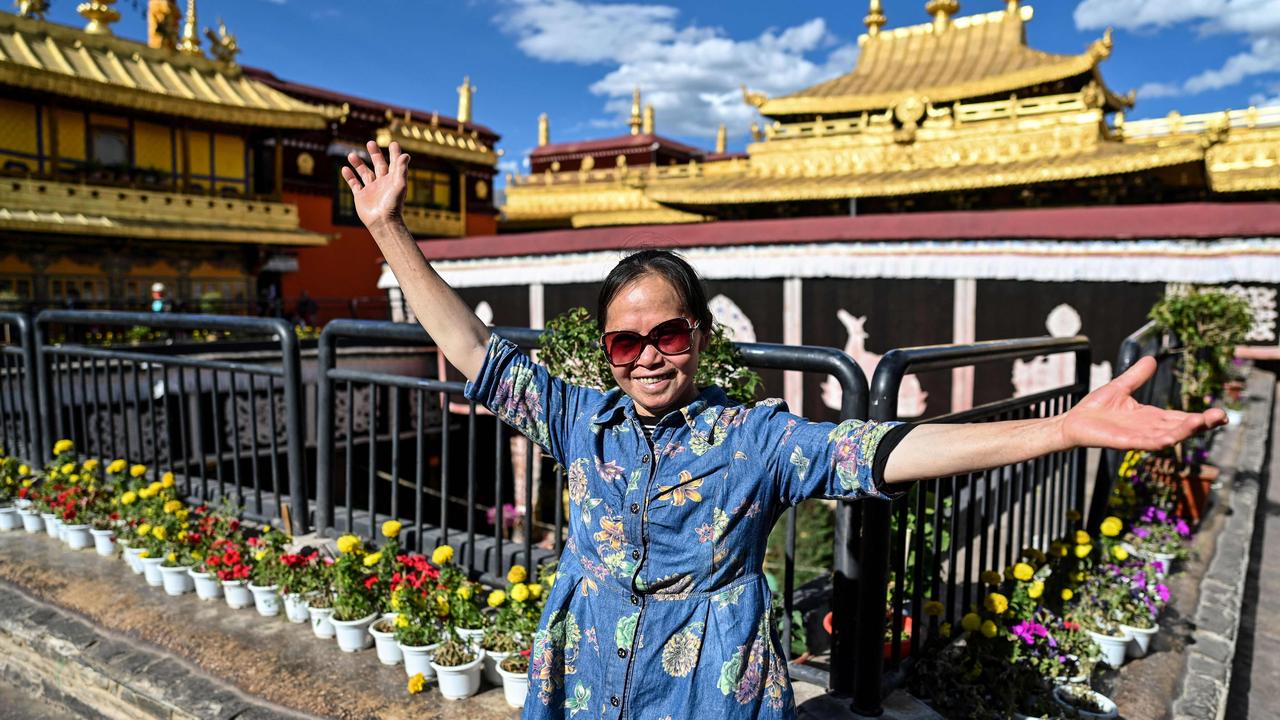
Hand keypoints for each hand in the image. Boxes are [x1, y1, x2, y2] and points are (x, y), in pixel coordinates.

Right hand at [341, 140, 408, 231]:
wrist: (382, 222)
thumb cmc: (393, 205)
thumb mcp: (399, 185)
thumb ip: (401, 170)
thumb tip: (405, 155)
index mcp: (393, 179)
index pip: (394, 163)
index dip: (394, 153)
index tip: (393, 143)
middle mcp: (382, 183)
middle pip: (378, 165)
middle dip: (374, 154)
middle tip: (370, 143)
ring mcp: (371, 189)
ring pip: (364, 172)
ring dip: (358, 164)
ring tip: (351, 154)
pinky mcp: (361, 196)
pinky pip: (354, 184)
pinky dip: (349, 176)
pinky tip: (344, 168)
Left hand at [1059, 356, 1227, 450]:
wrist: (1072, 421)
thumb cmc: (1095, 409)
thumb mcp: (1120, 387)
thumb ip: (1136, 376)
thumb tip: (1151, 358)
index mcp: (1151, 417)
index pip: (1181, 417)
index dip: (1201, 417)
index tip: (1221, 413)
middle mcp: (1149, 429)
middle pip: (1181, 428)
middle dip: (1202, 424)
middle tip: (1222, 417)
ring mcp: (1138, 437)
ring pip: (1168, 436)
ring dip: (1186, 431)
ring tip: (1203, 422)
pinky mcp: (1125, 442)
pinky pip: (1145, 443)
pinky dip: (1159, 440)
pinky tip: (1172, 437)